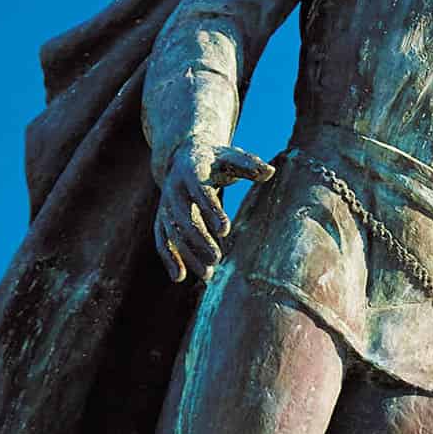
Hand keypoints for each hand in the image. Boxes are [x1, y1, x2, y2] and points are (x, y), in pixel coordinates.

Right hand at [154, 140, 274, 282]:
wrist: (184, 158)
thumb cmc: (216, 160)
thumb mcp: (232, 156)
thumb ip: (249, 165)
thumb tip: (270, 171)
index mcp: (192, 170)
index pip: (200, 192)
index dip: (211, 211)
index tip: (225, 230)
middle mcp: (174, 189)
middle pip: (183, 217)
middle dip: (199, 239)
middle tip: (218, 258)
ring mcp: (165, 205)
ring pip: (173, 233)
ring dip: (188, 254)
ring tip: (208, 274)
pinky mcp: (162, 219)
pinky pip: (162, 240)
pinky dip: (169, 258)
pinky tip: (180, 277)